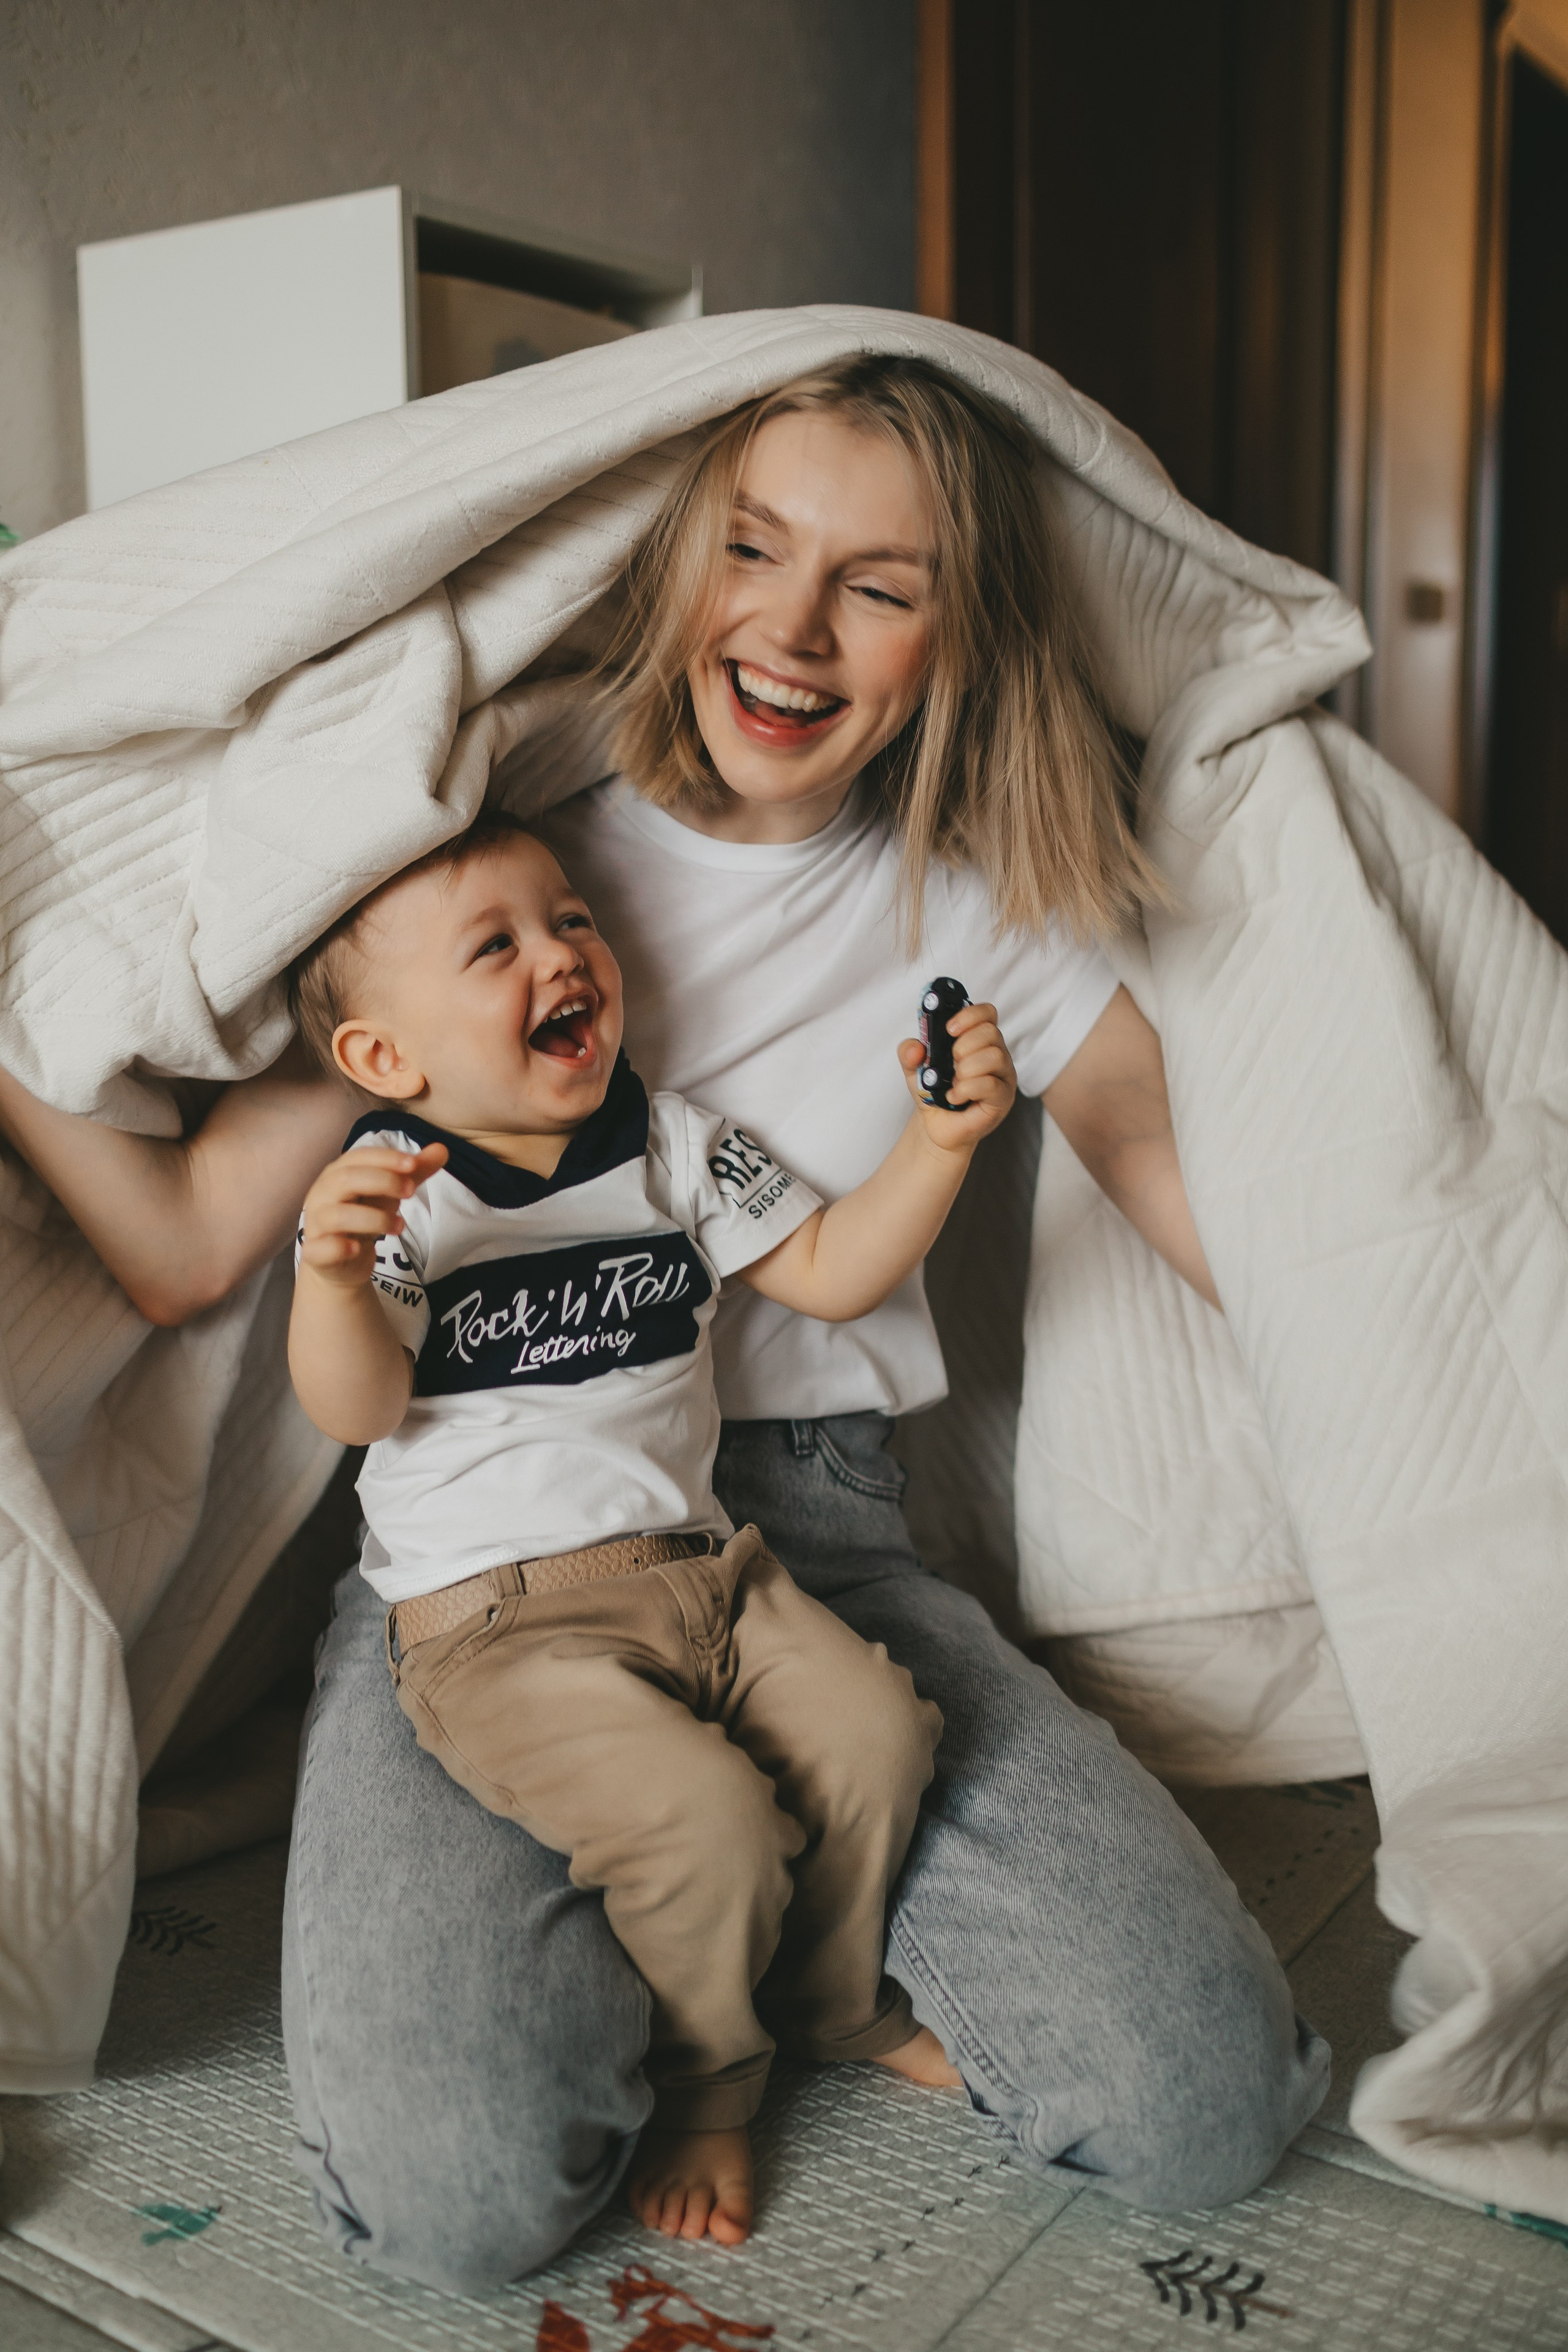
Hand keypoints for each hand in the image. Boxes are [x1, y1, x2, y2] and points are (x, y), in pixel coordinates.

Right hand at [297, 1142, 446, 1288]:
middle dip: (382, 1181)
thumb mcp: (390, 1193)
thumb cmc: (364, 1216)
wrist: (342, 1261)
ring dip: (373, 1218)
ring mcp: (316, 1223)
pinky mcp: (315, 1253)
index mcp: (339, 1173)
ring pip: (337, 1215)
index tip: (413, 1164)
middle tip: (411, 1191)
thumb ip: (414, 1172)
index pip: (359, 1157)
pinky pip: (320, 1248)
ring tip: (399, 1226)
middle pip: (346, 1180)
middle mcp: (323, 1194)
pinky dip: (339, 1247)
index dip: (385, 1158)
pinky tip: (358, 1248)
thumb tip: (442, 1149)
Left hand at [897, 1001, 1016, 1153]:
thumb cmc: (934, 1093)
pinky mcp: (1003, 1098)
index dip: (970, 1015)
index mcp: (979, 1040)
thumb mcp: (914, 1068)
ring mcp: (1003, 1077)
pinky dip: (966, 1089)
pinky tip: (954, 1096)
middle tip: (951, 1063)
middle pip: (991, 1032)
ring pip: (994, 1056)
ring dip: (966, 1069)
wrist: (937, 1126)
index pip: (987, 1013)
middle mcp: (996, 1054)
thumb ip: (909, 1052)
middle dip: (964, 1045)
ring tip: (953, 1082)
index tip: (949, 1029)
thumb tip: (915, 1048)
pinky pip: (990, 1084)